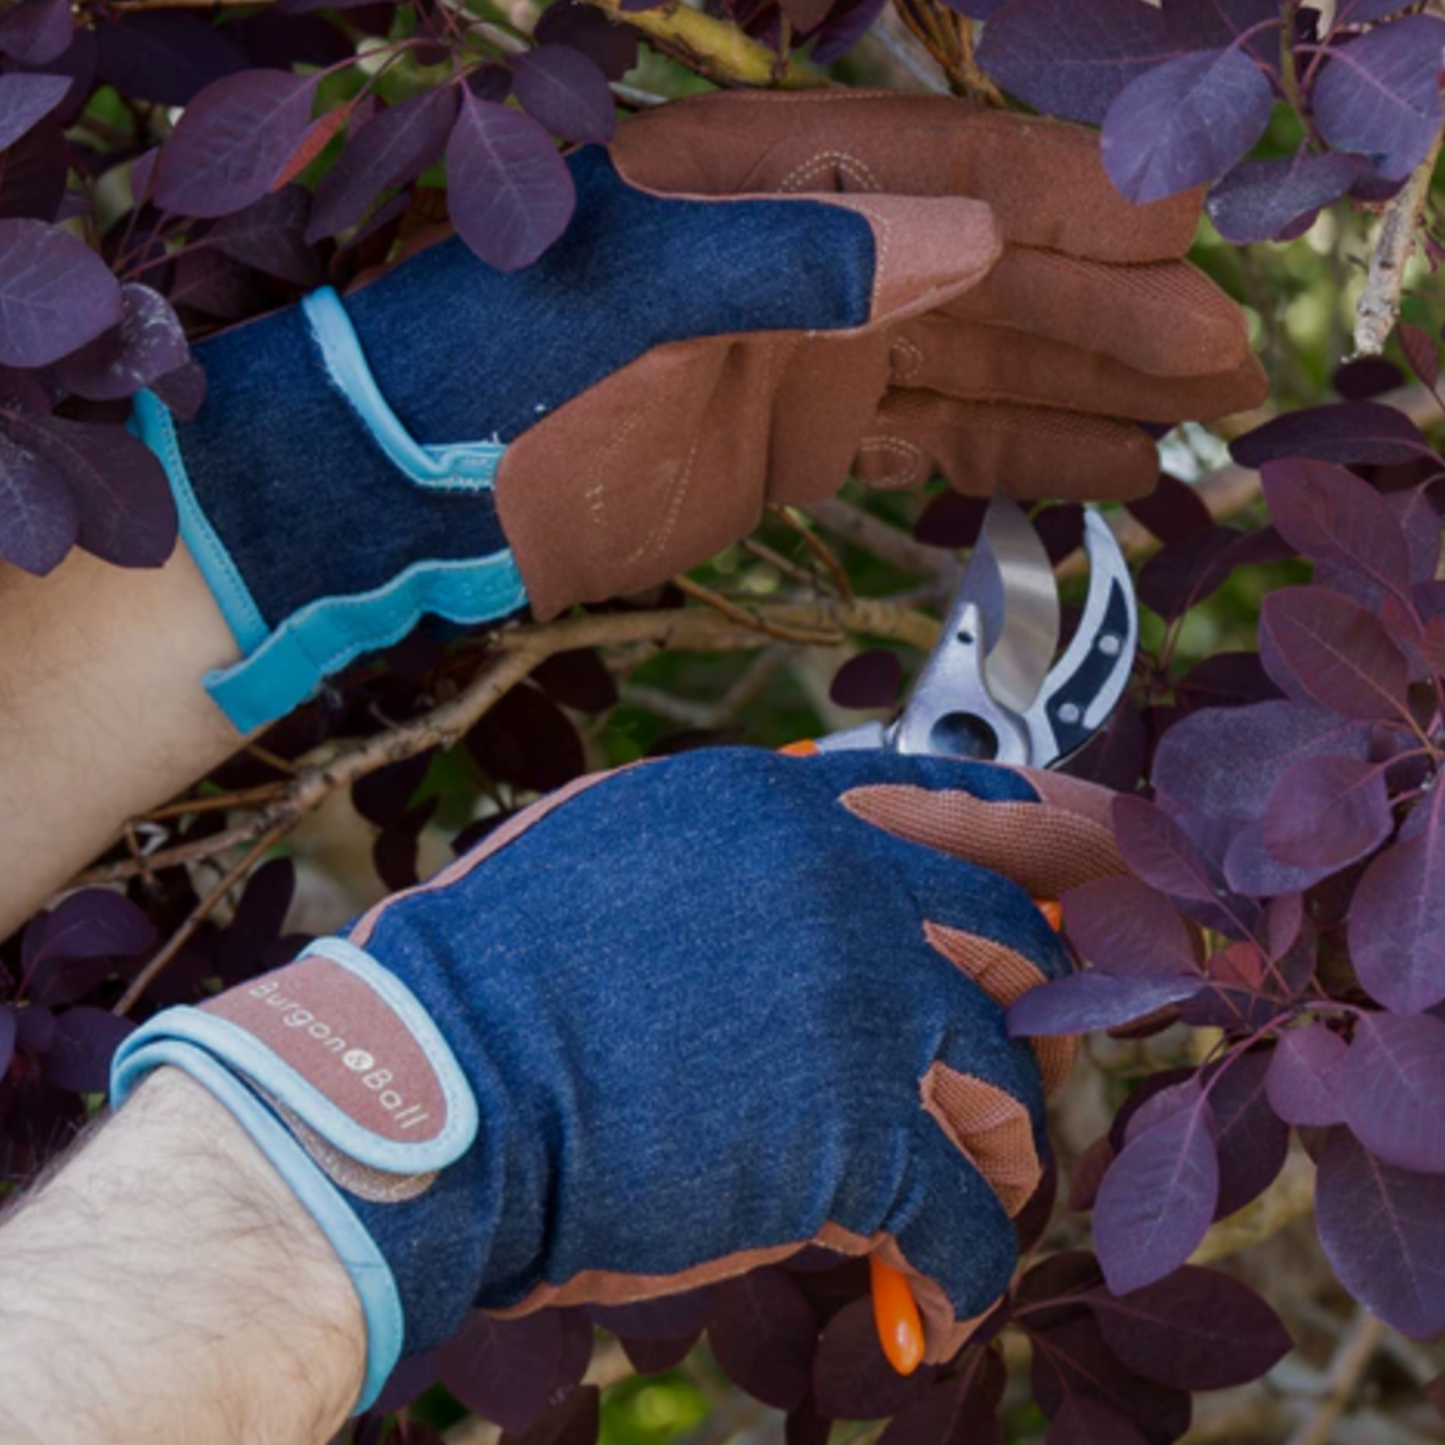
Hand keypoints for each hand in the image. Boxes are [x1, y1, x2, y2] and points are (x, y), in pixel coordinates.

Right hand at [111, 748, 1123, 1408]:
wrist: (424, 1086)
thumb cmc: (492, 974)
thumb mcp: (621, 850)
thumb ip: (742, 854)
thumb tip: (820, 877)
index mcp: (784, 808)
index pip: (969, 804)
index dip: (1063, 834)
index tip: (1124, 860)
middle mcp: (844, 889)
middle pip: (1019, 948)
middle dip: (1046, 1016)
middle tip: (1046, 1066)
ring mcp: (860, 1009)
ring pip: (1009, 1088)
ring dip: (1000, 1156)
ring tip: (962, 1204)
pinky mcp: (855, 1139)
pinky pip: (963, 1216)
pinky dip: (960, 1271)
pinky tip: (929, 1308)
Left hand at [135, 92, 1263, 733]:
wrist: (402, 500)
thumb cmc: (486, 380)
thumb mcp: (630, 302)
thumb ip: (796, 263)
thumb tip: (972, 238)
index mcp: (774, 187)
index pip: (960, 180)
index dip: (1086, 208)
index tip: (1197, 243)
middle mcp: (809, 258)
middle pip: (996, 279)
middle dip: (1117, 319)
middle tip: (1234, 368)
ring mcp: (808, 358)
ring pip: (979, 368)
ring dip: (1086, 396)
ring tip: (1196, 427)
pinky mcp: (794, 447)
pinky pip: (930, 447)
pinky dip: (1012, 460)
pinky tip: (1093, 475)